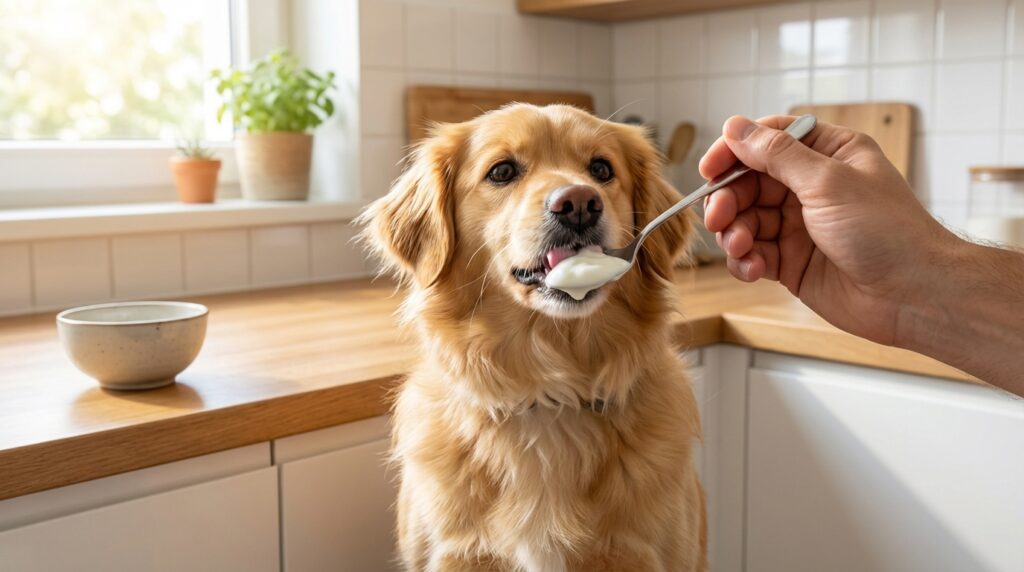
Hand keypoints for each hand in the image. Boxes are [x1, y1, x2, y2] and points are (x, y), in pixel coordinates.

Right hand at [700, 115, 955, 345]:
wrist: (912, 296)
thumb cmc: (887, 232)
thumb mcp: (828, 182)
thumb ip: (777, 155)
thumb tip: (735, 127)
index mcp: (828, 154)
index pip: (768, 140)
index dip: (734, 152)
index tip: (710, 169)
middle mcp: (810, 186)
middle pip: (748, 182)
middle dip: (729, 200)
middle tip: (719, 217)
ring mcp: (799, 226)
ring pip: (745, 220)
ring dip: (734, 233)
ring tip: (741, 248)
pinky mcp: (791, 262)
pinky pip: (752, 254)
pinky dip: (745, 261)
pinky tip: (753, 268)